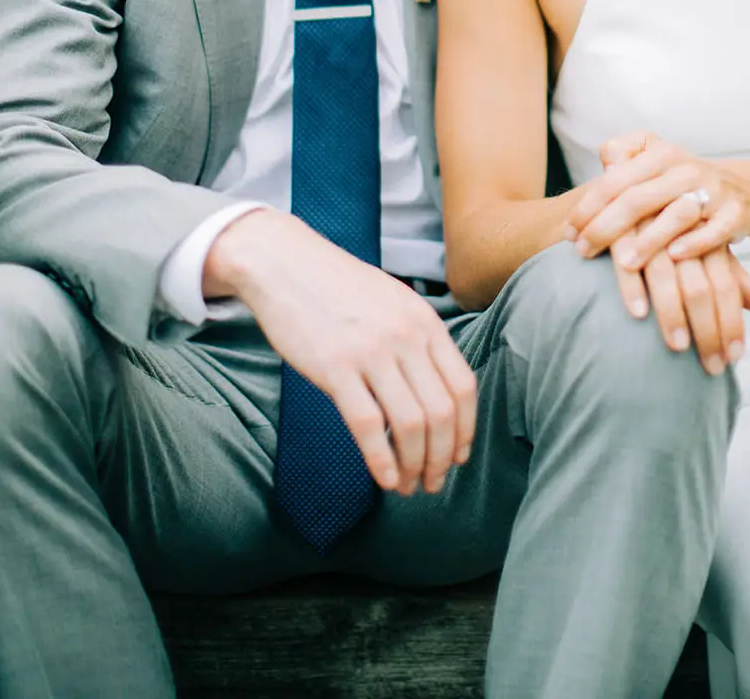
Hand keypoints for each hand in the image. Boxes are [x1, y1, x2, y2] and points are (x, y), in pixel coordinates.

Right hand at [205, 209, 476, 497]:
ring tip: (408, 486)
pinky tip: (383, 479)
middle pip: (441, 412)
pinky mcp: (335, 367)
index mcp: (424, 320)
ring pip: (410, 424)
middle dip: (441, 458)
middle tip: (432, 482)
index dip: (465, 430)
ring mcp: (371, 351)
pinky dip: (380, 460)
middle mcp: (405, 336)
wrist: (285, 263)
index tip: (457, 456)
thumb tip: (436, 392)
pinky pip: (368, 425)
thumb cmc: (338, 288)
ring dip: (413, 465)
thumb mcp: (393, 302)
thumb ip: (417, 339)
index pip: (463, 386)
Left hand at [565, 131, 749, 265]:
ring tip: (622, 262)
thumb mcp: (652, 157)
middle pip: (639, 199)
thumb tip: (604, 164)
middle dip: (606, 228)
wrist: (741, 190)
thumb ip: (622, 155)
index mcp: (660, 154)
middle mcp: (686, 169)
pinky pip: (715, 230)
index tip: (569, 232)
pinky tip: (673, 257)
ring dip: (649, 241)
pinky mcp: (735, 213)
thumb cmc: (680, 179)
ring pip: (677, 215)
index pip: (616, 179)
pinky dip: (695, 243)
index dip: (589, 206)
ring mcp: (713, 191)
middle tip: (582, 252)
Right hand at [610, 221, 749, 372]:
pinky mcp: (621, 227)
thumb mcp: (702, 245)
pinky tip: (638, 314)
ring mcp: (650, 229)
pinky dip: (633, 287)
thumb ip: (730, 272)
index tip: (734, 359)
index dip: (731, 323)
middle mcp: (682, 234)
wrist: (629, 184)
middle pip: (701, 288)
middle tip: (712, 368)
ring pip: (666, 277)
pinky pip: (627, 262)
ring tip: (678, 348)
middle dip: (708, 330)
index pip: (726, 286)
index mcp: (706, 237)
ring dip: (672, 314)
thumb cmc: (668, 224)